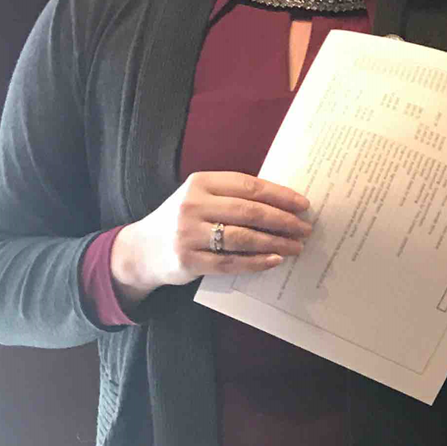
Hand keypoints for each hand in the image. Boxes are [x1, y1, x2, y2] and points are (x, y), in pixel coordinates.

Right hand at [111, 171, 313, 308]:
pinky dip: (257, 262)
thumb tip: (282, 204)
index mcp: (200, 183)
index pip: (248, 186)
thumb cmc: (182, 220)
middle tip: (305, 228)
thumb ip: (232, 197)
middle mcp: (192, 205)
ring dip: (275, 243)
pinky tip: (274, 260)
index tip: (303, 204)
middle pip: (249, 212)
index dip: (279, 195)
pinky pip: (231, 262)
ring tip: (296, 247)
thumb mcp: (200, 198)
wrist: (142, 249)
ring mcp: (188, 233)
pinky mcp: (188, 260)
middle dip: (283, 221)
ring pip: (243, 238)